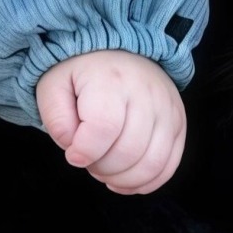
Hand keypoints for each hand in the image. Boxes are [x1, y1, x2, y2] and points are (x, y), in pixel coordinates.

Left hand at [37, 49, 186, 193]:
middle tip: (88, 163)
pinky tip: (125, 181)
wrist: (115, 50)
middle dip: (103, 168)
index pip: (104, 128)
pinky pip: (168, 166)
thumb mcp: (54, 85)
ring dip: (124, 179)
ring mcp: (168, 109)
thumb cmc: (80, 72)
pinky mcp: (178, 124)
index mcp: (110, 79)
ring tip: (104, 172)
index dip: (86, 151)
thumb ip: (57, 119)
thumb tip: (75, 153)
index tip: (73, 156)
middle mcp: (146, 93)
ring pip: (152, 163)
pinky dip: (146, 182)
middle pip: (129, 150)